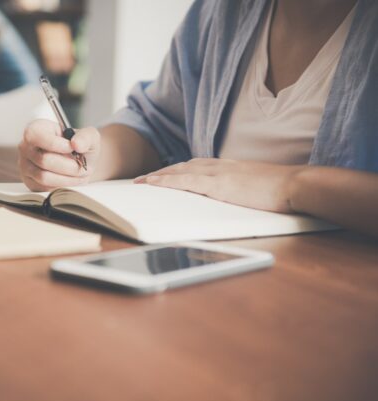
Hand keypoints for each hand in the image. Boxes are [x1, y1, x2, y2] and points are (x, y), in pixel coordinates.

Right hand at [19, 119, 99, 191]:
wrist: (78, 161)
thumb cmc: (79, 146)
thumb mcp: (88, 136)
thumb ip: (86, 137)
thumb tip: (77, 144)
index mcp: (36, 129)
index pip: (37, 136)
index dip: (56, 145)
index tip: (72, 148)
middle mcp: (26, 147)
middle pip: (43, 160)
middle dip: (68, 166)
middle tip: (82, 167)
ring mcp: (25, 165)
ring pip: (44, 177)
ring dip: (66, 178)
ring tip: (79, 174)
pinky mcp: (30, 182)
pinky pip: (44, 188)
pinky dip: (61, 186)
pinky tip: (70, 180)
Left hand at [134, 158, 304, 212]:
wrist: (295, 184)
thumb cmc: (280, 190)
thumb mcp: (254, 187)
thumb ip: (239, 189)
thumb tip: (232, 198)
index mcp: (228, 167)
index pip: (196, 166)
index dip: (177, 171)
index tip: (163, 176)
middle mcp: (220, 165)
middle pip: (183, 166)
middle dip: (162, 172)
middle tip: (143, 179)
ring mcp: (218, 173)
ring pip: (180, 170)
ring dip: (158, 176)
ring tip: (141, 182)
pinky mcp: (219, 184)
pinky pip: (185, 180)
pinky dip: (166, 180)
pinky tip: (152, 182)